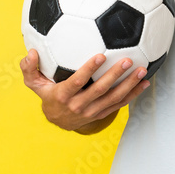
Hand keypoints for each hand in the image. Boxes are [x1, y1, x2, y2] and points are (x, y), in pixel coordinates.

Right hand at [20, 49, 147, 131]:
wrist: (58, 121)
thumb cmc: (48, 95)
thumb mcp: (35, 84)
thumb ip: (29, 69)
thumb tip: (30, 52)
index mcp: (63, 96)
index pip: (78, 81)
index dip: (89, 69)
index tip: (100, 55)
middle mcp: (79, 105)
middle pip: (100, 90)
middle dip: (115, 75)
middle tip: (128, 61)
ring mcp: (93, 111)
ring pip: (114, 98)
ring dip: (129, 84)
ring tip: (141, 71)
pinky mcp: (103, 113)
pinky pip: (120, 104)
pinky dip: (134, 94)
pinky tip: (145, 83)